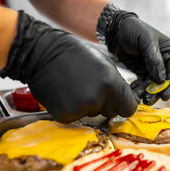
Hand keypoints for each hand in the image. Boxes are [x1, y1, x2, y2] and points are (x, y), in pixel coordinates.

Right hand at [0, 11, 137, 122]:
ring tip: (75, 87)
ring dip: (88, 105)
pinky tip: (65, 94)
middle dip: (105, 103)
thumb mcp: (103, 62)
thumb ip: (116, 84)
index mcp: (110, 83)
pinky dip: (73, 109)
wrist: (40, 53)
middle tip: (89, 87)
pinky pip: (77, 117)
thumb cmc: (73, 53)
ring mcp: (80, 109)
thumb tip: (127, 100)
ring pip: (93, 114)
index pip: (129, 108)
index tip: (118, 101)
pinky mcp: (65, 116)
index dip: (124, 104)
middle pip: (111, 112)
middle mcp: (97, 98)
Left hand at [106, 11, 169, 104]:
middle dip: (157, 92)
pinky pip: (142, 83)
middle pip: (163, 81)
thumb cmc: (134, 29)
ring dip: (147, 92)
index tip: (164, 95)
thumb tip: (161, 79)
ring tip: (140, 99)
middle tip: (149, 100)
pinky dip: (138, 88)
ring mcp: (151, 66)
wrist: (115, 29)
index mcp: (169, 51)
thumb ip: (154, 59)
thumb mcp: (146, 41)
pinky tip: (134, 92)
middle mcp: (162, 60)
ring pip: (152, 84)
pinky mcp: (140, 70)